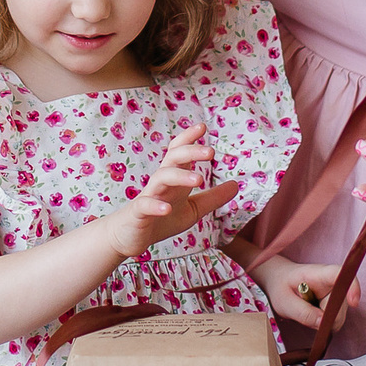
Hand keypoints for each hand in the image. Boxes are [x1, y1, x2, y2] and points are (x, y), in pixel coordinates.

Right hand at [105, 122, 241, 257]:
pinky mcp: (138, 213)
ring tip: (198, 179)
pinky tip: (167, 209)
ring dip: (179, 176)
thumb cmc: (161, 220)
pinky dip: (155, 205)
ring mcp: (148, 196)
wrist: (129, 238)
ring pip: (160, 177)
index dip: (189, 138)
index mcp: (173, 179)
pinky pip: (145, 205)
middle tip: (211, 152)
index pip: (179, 151)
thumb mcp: (193, 209)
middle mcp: (160, 182)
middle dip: (190, 151)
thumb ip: (213, 197)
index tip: (203, 127)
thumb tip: (236, 185)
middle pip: (172, 158)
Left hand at [253, 258, 351, 328]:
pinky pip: (336, 319)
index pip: (341, 274)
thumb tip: (323, 324)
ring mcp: (336, 293)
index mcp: (319, 273)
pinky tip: (312, 316)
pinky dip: (325, 323)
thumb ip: (303, 313)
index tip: (354, 303)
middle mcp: (333, 281)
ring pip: (340, 315)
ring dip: (325, 321)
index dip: (352, 286)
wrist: (280, 281)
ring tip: (306, 312)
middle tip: (305, 315)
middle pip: (342, 303)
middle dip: (328, 317)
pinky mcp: (336, 303)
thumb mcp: (285, 302)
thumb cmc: (281, 287)